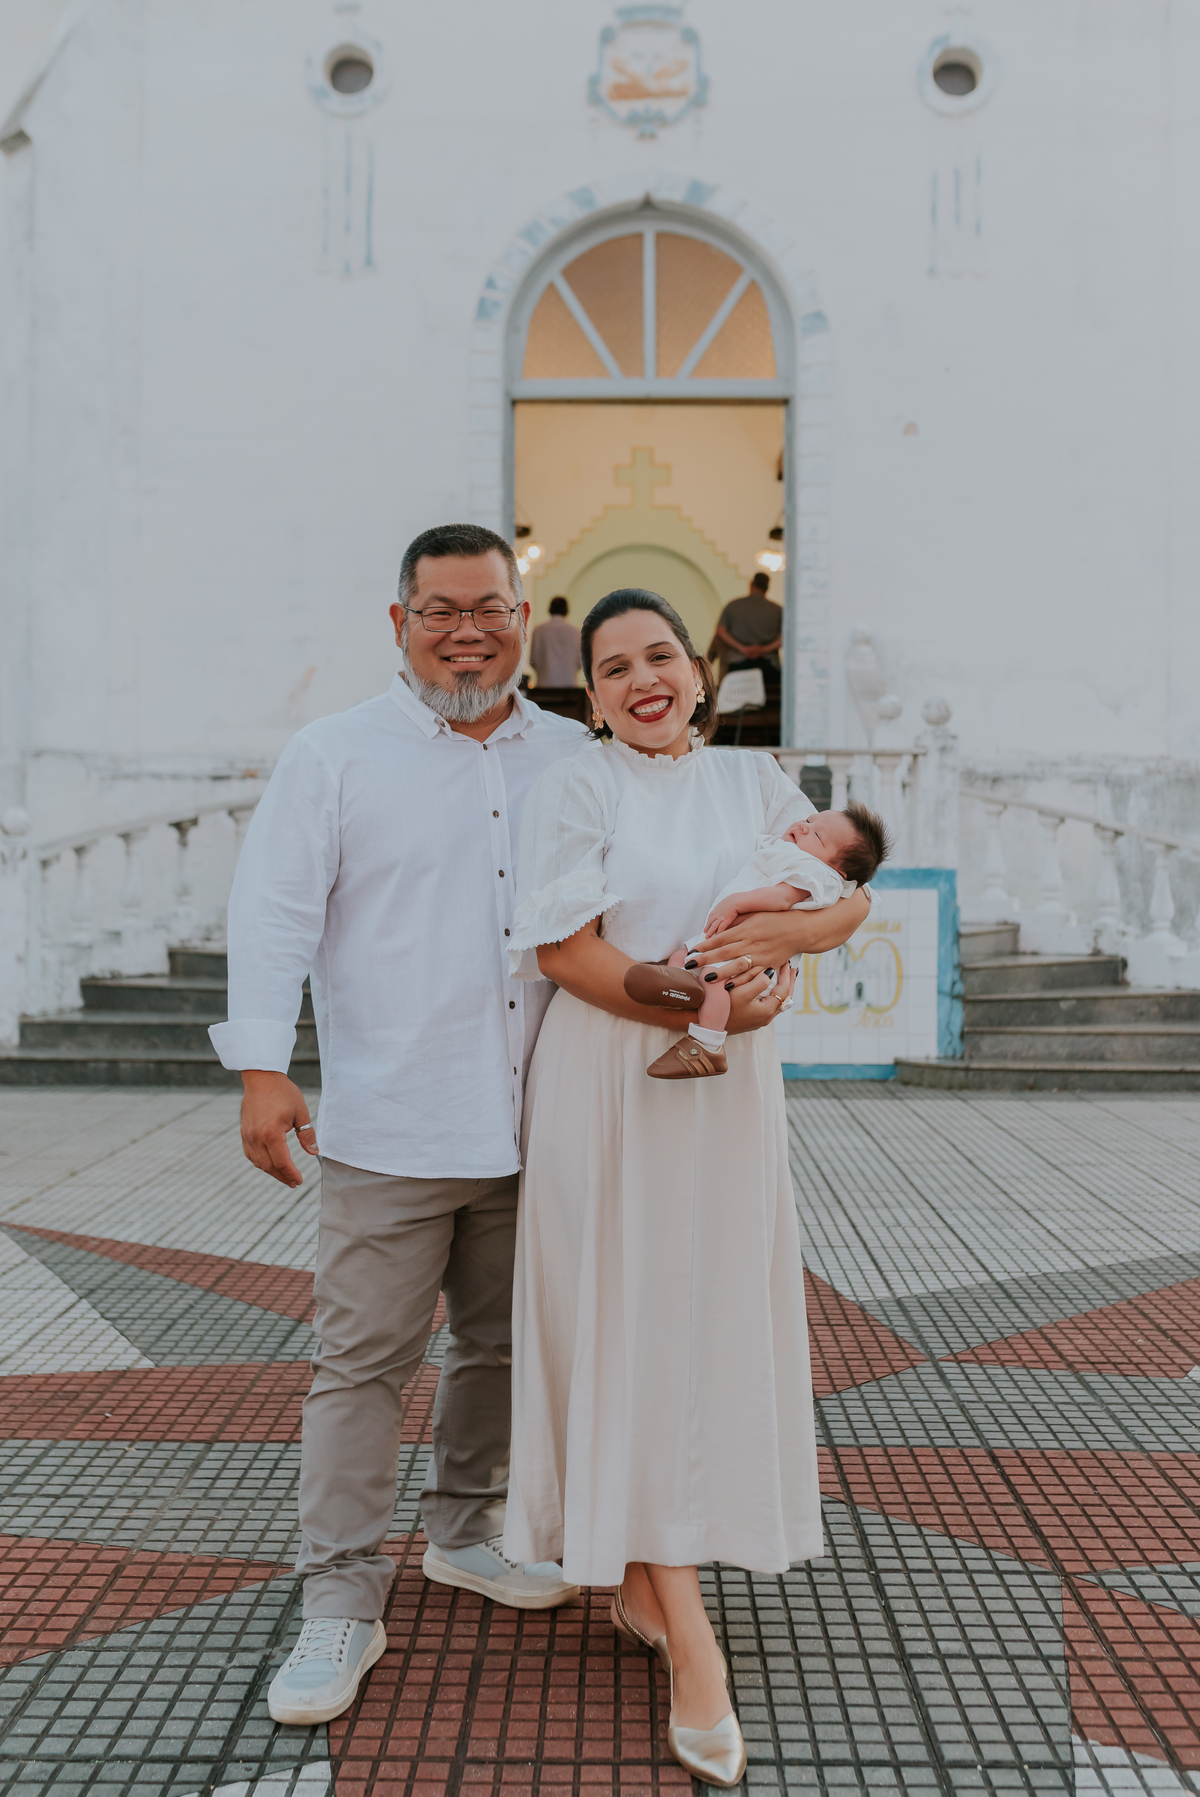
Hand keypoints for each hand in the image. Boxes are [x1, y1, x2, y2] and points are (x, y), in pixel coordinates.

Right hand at [240, 1070, 317, 1187]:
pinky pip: (250, 1154)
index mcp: (271, 1133)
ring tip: (284, 1175)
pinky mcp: (244, 1132)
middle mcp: (257, 1137)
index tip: (299, 1181)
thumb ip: (307, 1135)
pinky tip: (270, 1163)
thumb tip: (314, 1152)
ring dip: (271, 1171)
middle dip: (282, 1177)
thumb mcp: (301, 1112)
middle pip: (269, 1166)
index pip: (282, 1162)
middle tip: (294, 1182)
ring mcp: (248, 1136)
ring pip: (258, 1162)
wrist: (262, 1078)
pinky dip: (260, 1162)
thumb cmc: (283, 1093)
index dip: (291, 1174)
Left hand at [692, 888, 869, 969]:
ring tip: (705, 979)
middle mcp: (751, 942)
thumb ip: (736, 923)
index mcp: (746, 929)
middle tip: (690, 966)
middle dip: (706, 960)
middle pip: (724, 952)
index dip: (705, 945)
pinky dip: (741, 981)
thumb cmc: (775, 919)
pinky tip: (729, 986)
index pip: (721, 937)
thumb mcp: (754, 915)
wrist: (800, 929)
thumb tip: (717, 928)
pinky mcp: (768, 965)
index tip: (692, 951)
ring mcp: (760, 955)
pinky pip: (753, 975)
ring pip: (737, 966)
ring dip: (720, 973)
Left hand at [704, 902, 739, 936]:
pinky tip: (717, 936)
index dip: (708, 922)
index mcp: (717, 908)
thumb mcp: (727, 902)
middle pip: (710, 921)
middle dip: (707, 928)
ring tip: (707, 937)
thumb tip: (726, 909)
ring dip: (710, 932)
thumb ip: (724, 907)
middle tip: (705, 932)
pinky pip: (721, 927)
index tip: (707, 926)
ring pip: (713, 926)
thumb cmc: (735, 900)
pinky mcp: (726, 920)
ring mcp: (721, 917)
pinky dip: (718, 932)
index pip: (711, 916)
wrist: (738, 899)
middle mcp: (717, 913)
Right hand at [726, 963, 795, 1032]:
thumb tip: (770, 973)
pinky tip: (771, 987)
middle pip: (785, 997)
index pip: (783, 990)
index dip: (786, 975)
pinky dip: (774, 993)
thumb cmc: (724, 1009)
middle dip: (788, 981)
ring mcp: (760, 1019)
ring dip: (782, 987)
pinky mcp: (753, 1019)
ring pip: (778, 1001)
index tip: (786, 962)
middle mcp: (766, 1017)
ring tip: (784, 976)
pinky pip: (770, 1004)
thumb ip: (758, 982)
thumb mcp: (741, 993)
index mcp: (767, 1010)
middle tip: (791, 968)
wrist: (709, 1026)